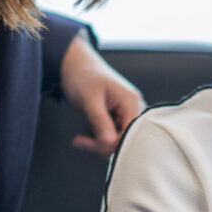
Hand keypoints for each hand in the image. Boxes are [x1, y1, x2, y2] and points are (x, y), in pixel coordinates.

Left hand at [61, 38, 143, 156]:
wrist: (77, 66)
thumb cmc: (83, 76)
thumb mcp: (89, 99)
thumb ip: (100, 121)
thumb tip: (109, 143)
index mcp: (131, 101)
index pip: (128, 135)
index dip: (107, 144)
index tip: (84, 142)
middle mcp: (134, 108)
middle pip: (124, 140)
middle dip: (101, 145)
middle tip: (79, 141)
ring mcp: (127, 113)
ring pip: (118, 140)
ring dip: (98, 143)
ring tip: (81, 136)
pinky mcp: (119, 117)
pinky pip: (113, 136)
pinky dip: (99, 138)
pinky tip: (88, 132)